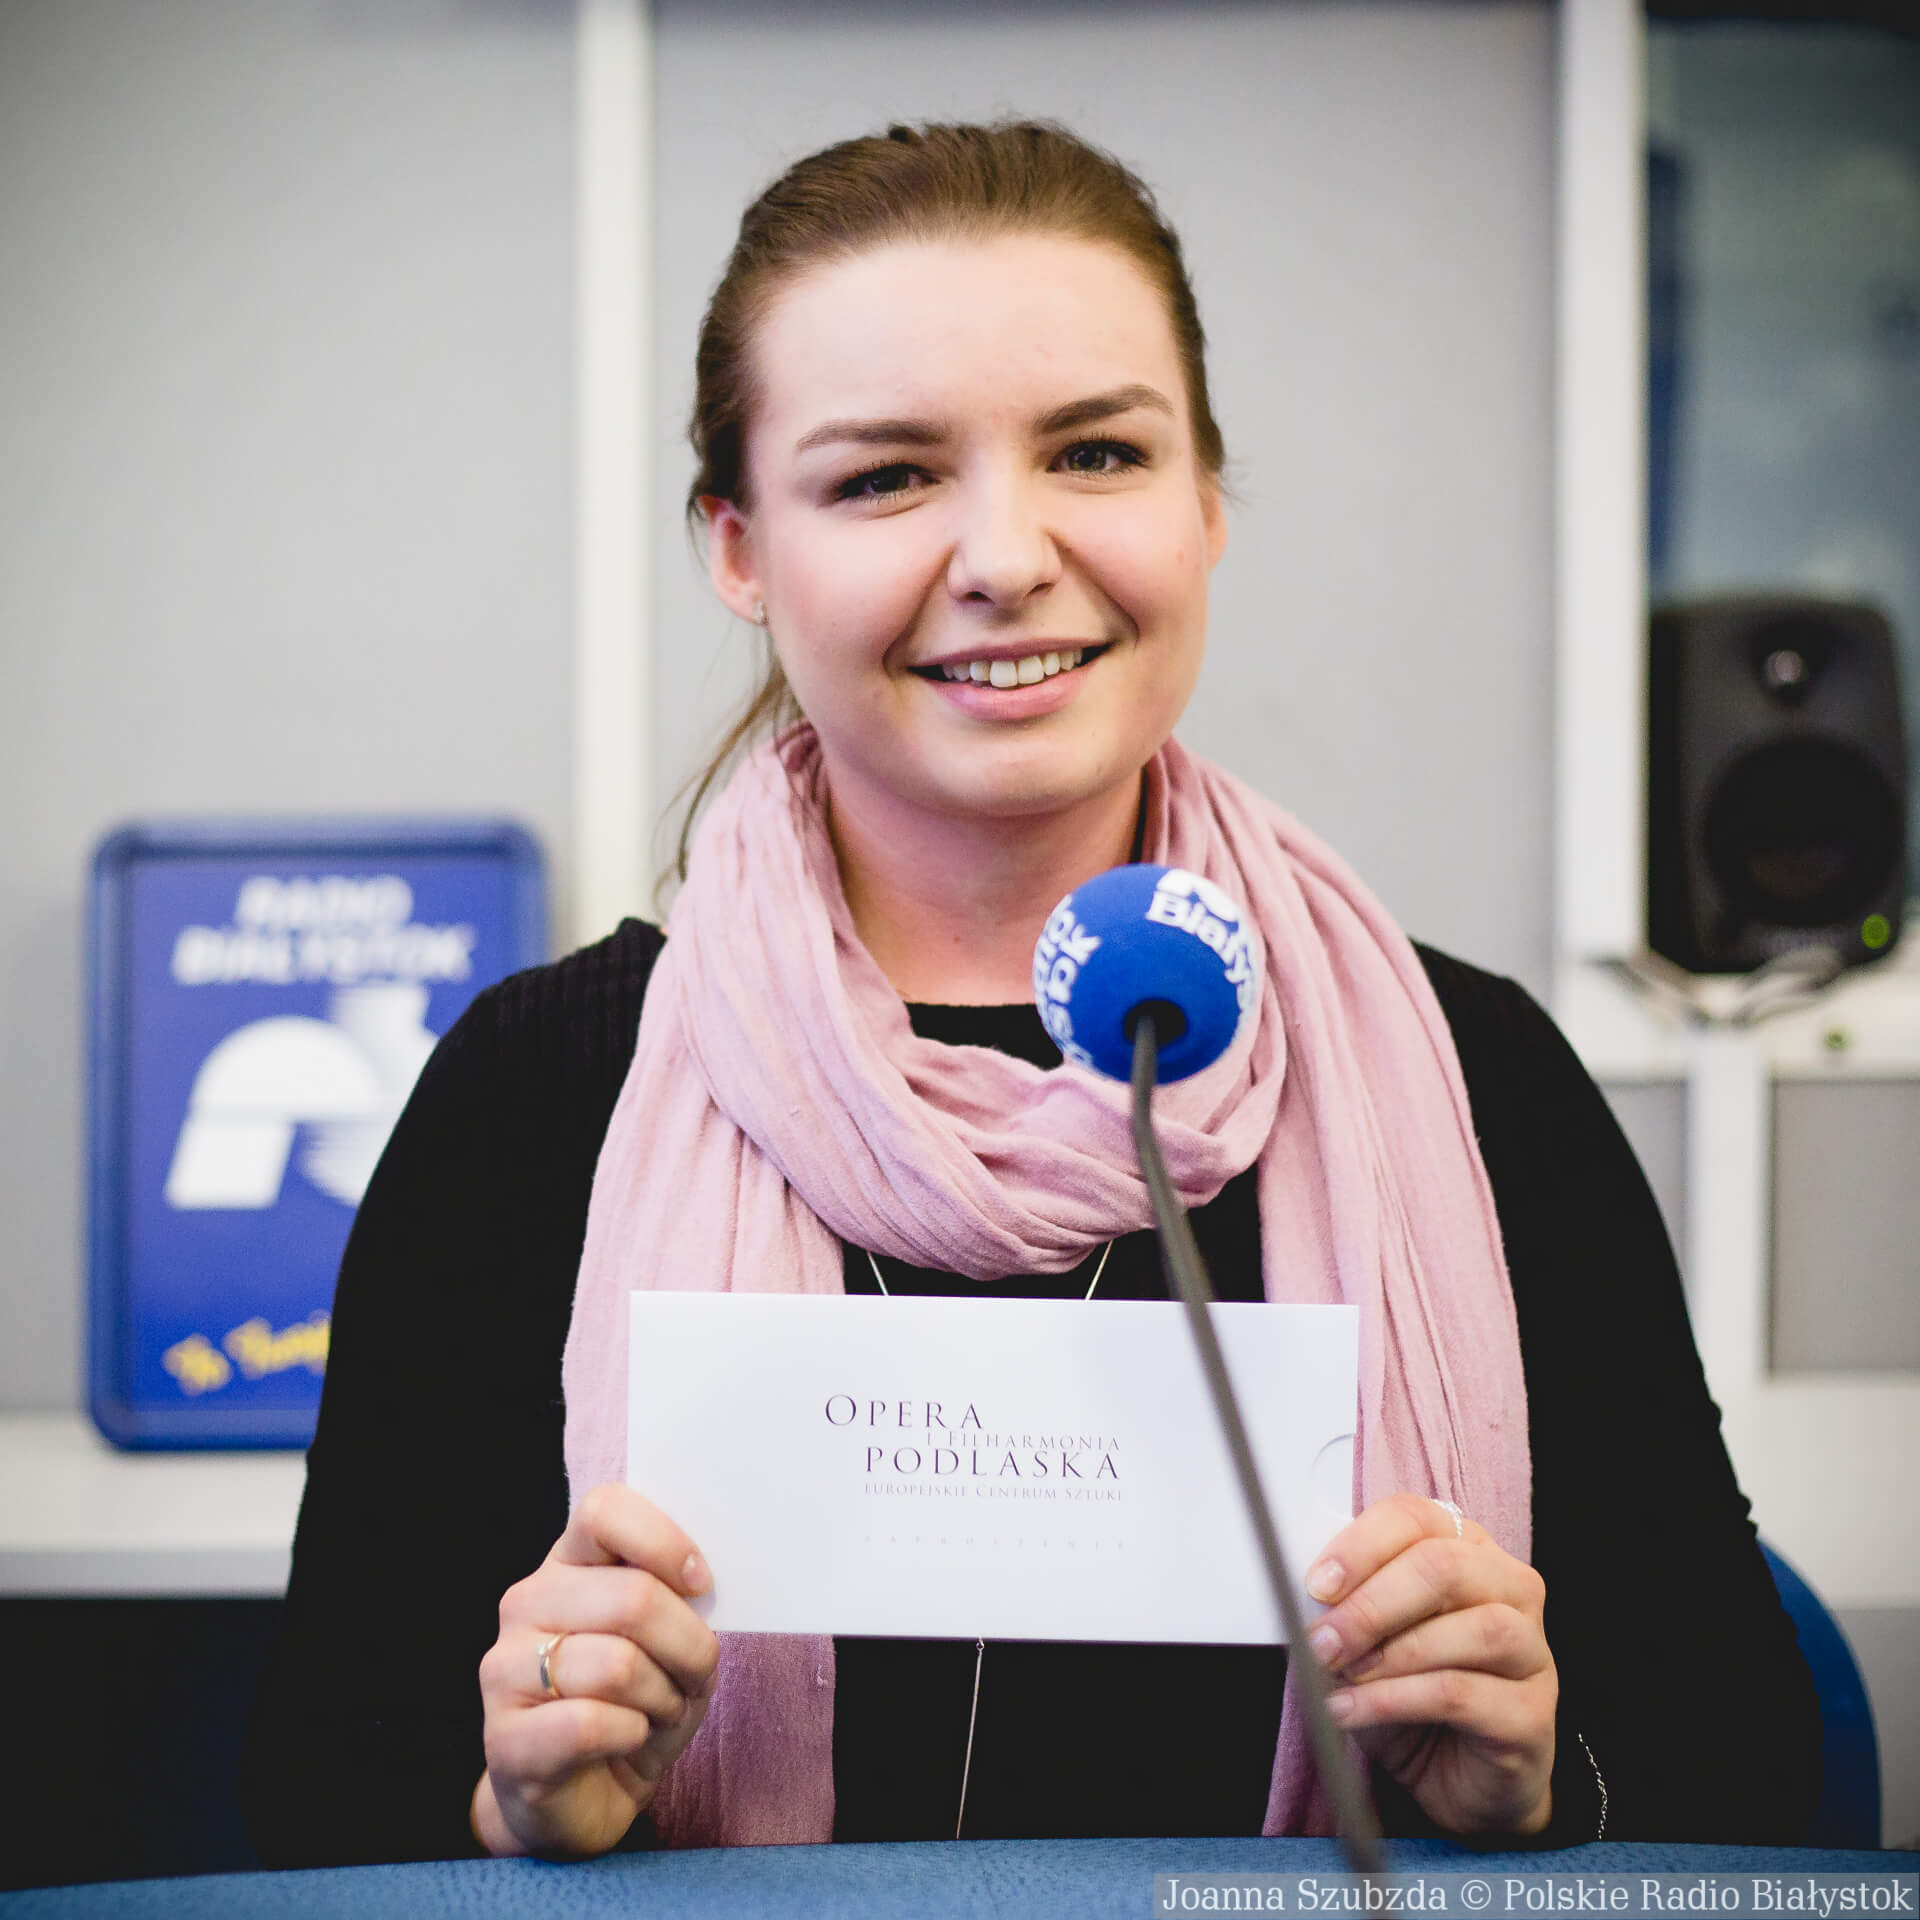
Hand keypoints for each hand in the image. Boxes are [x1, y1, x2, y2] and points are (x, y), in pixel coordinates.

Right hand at [470, 1484, 720, 1858]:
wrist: (579, 1800)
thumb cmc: (632, 1706)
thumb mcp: (668, 1643)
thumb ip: (677, 1600)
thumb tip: (702, 1583)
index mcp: (567, 1564)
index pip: (605, 1511)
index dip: (664, 1542)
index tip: (702, 1584)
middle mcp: (527, 1604)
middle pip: (633, 1598)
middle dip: (689, 1646)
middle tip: (695, 1676)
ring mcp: (505, 1669)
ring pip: (618, 1664)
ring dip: (664, 1696)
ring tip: (662, 1711)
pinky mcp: (504, 1739)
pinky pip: (592, 1724)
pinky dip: (633, 1735)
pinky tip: (629, 1740)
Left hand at [1302, 1491, 1555, 1838]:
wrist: (1455, 1777)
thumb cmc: (1412, 1694)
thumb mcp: (1368, 1639)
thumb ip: (1346, 1605)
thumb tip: (1305, 1595)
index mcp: (1466, 1548)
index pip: (1415, 1518)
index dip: (1360, 1546)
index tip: (1316, 1585)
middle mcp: (1509, 1588)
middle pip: (1445, 1566)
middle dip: (1371, 1604)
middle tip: (1324, 1640)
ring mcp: (1531, 1650)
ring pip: (1473, 1629)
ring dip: (1392, 1654)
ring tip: (1343, 1676)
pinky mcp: (1532, 1713)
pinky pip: (1463, 1694)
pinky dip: (1396, 1700)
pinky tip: (1355, 1710)